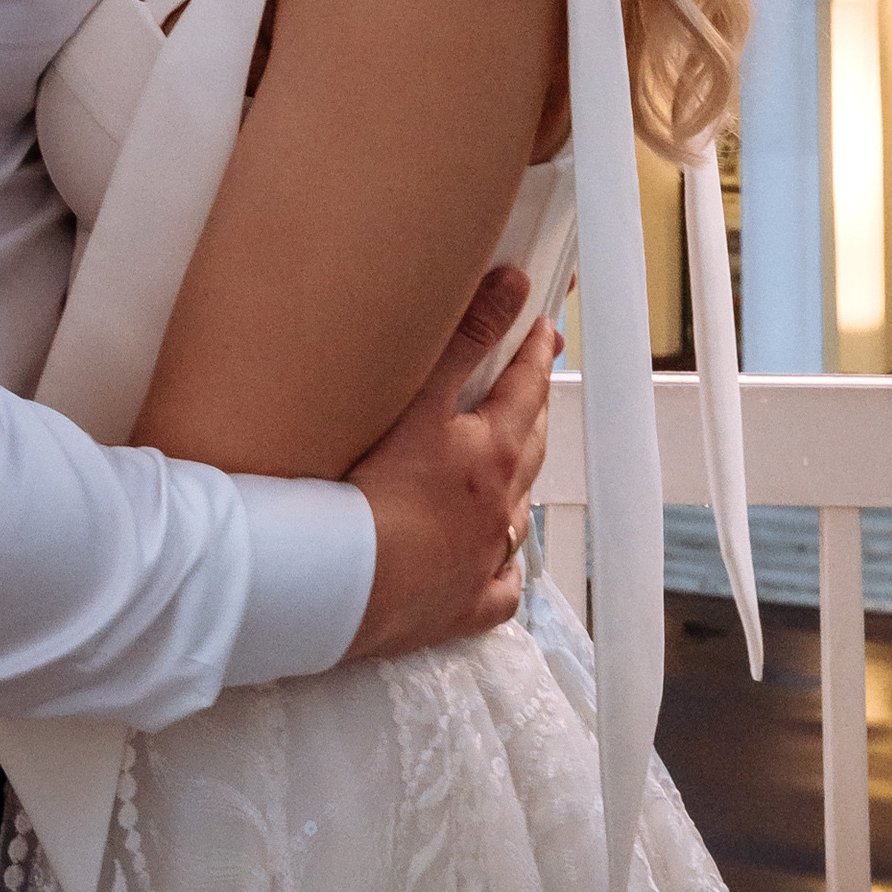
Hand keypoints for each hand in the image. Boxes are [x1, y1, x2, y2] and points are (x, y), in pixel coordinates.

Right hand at [345, 268, 553, 659]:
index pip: (527, 388)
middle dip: (535, 409)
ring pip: (518, 513)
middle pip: (531, 446)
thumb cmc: (377, 491)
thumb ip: (466, 338)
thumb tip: (512, 286)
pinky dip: (503, 569)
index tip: (544, 330)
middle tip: (533, 384)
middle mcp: (501, 505)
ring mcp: (485, 559)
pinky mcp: (463, 605)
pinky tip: (496, 561)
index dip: (535, 353)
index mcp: (494, 451)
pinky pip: (499, 587)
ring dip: (520, 482)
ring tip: (513, 462)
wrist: (348, 581)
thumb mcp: (422, 400)